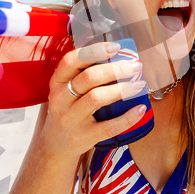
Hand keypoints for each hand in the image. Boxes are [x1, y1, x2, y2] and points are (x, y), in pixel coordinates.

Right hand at [40, 42, 145, 158]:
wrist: (54, 146)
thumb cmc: (69, 110)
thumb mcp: (67, 91)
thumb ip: (85, 74)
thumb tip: (121, 58)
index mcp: (57, 82)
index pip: (72, 60)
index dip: (95, 51)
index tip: (116, 47)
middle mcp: (61, 99)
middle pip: (89, 78)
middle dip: (116, 69)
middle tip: (135, 66)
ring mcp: (71, 119)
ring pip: (97, 98)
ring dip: (122, 89)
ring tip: (139, 84)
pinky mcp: (83, 137)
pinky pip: (109, 126)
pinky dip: (127, 117)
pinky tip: (140, 109)